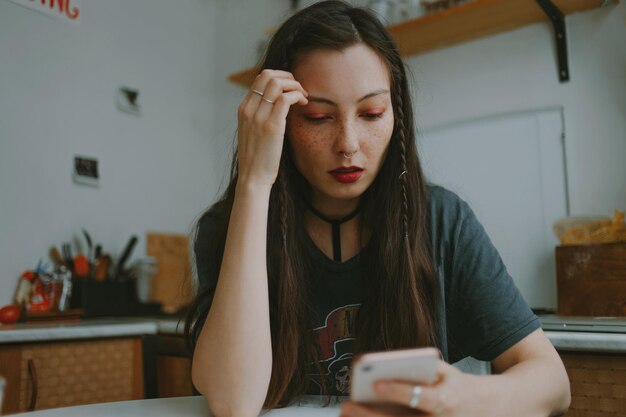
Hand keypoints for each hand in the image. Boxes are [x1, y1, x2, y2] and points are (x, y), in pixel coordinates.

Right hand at [236, 69, 307, 187]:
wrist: (253, 178)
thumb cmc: (257, 158)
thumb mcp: (253, 133)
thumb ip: (260, 117)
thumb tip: (277, 105)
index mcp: (243, 109)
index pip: (260, 78)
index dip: (279, 78)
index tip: (291, 88)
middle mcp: (249, 109)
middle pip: (268, 75)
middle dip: (288, 77)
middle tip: (299, 89)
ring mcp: (259, 116)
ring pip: (277, 83)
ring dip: (295, 85)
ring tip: (304, 97)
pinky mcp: (272, 126)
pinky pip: (286, 98)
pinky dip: (298, 95)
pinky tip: (304, 104)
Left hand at [340, 361, 486, 416]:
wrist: (481, 409)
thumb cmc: (454, 386)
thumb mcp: (444, 371)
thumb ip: (419, 369)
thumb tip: (387, 368)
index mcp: (445, 400)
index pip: (421, 398)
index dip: (399, 391)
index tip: (377, 384)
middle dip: (371, 416)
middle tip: (347, 406)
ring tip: (347, 413)